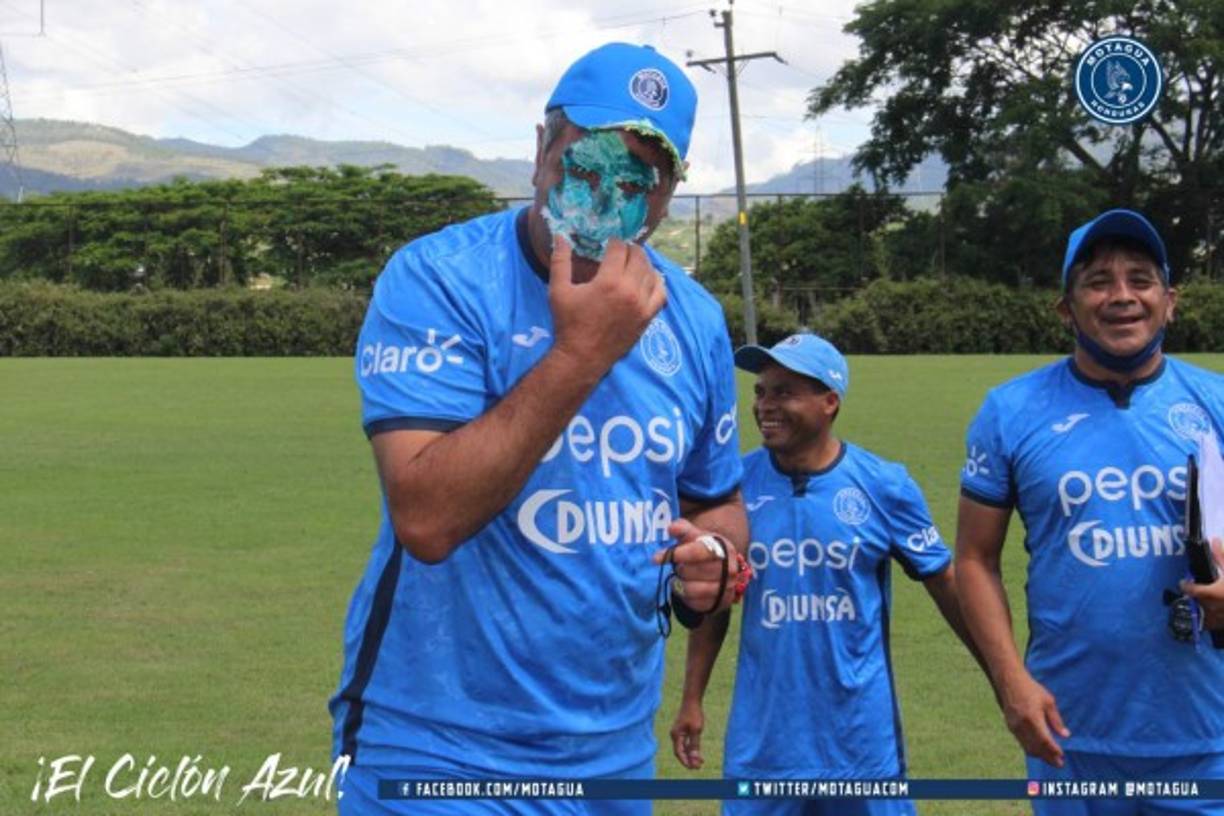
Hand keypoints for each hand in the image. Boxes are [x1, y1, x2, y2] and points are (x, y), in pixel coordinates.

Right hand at [548, 235, 665, 375]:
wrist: (582, 357)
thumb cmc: (568, 323)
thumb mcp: (558, 290)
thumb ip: (560, 261)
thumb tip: (559, 236)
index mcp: (609, 281)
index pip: (619, 249)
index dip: (614, 242)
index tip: (608, 243)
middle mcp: (630, 290)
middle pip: (638, 257)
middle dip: (630, 249)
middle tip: (621, 250)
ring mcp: (642, 305)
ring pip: (651, 273)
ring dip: (643, 263)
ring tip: (634, 261)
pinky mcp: (647, 317)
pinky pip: (661, 293)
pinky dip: (658, 282)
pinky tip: (650, 278)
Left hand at [652, 519, 740, 613]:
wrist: (722, 571)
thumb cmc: (704, 551)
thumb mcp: (695, 537)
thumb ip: (684, 529)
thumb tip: (672, 528)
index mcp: (724, 548)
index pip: (699, 551)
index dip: (678, 554)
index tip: (656, 557)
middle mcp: (730, 569)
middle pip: (694, 571)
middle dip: (679, 569)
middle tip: (677, 567)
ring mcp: (728, 588)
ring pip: (693, 589)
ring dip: (680, 584)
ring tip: (679, 578)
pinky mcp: (721, 603)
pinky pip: (696, 603)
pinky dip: (686, 596)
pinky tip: (685, 588)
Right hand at [670, 698, 704, 769]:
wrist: (691, 700)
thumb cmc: (694, 714)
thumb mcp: (696, 730)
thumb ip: (694, 744)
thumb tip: (694, 758)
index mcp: (676, 735)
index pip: (679, 753)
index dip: (686, 762)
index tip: (693, 768)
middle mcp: (675, 735)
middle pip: (680, 752)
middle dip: (689, 760)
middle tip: (698, 767)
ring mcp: (678, 733)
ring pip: (683, 749)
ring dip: (691, 756)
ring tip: (700, 763)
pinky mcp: (682, 731)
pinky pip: (685, 744)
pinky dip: (691, 749)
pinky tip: (698, 753)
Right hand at [998, 671, 1069, 767]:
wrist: (1010, 681)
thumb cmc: (1032, 689)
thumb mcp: (1048, 701)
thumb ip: (1056, 720)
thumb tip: (1065, 735)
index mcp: (1033, 718)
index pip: (1045, 740)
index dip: (1054, 750)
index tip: (1062, 756)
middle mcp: (1022, 725)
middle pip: (1036, 747)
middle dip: (1048, 757)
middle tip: (1059, 764)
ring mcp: (1014, 726)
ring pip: (1028, 747)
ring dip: (1040, 755)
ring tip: (1051, 759)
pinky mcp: (1010, 726)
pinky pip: (1022, 742)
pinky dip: (1032, 749)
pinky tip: (1039, 750)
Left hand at [1180, 538, 1223, 629]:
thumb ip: (1221, 556)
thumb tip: (1215, 540)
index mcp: (1211, 592)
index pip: (1190, 589)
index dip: (1185, 585)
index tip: (1183, 582)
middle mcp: (1213, 607)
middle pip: (1196, 603)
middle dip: (1194, 598)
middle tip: (1192, 592)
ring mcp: (1220, 618)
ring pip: (1205, 617)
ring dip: (1202, 610)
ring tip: (1202, 604)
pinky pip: (1216, 624)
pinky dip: (1213, 620)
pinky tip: (1215, 614)